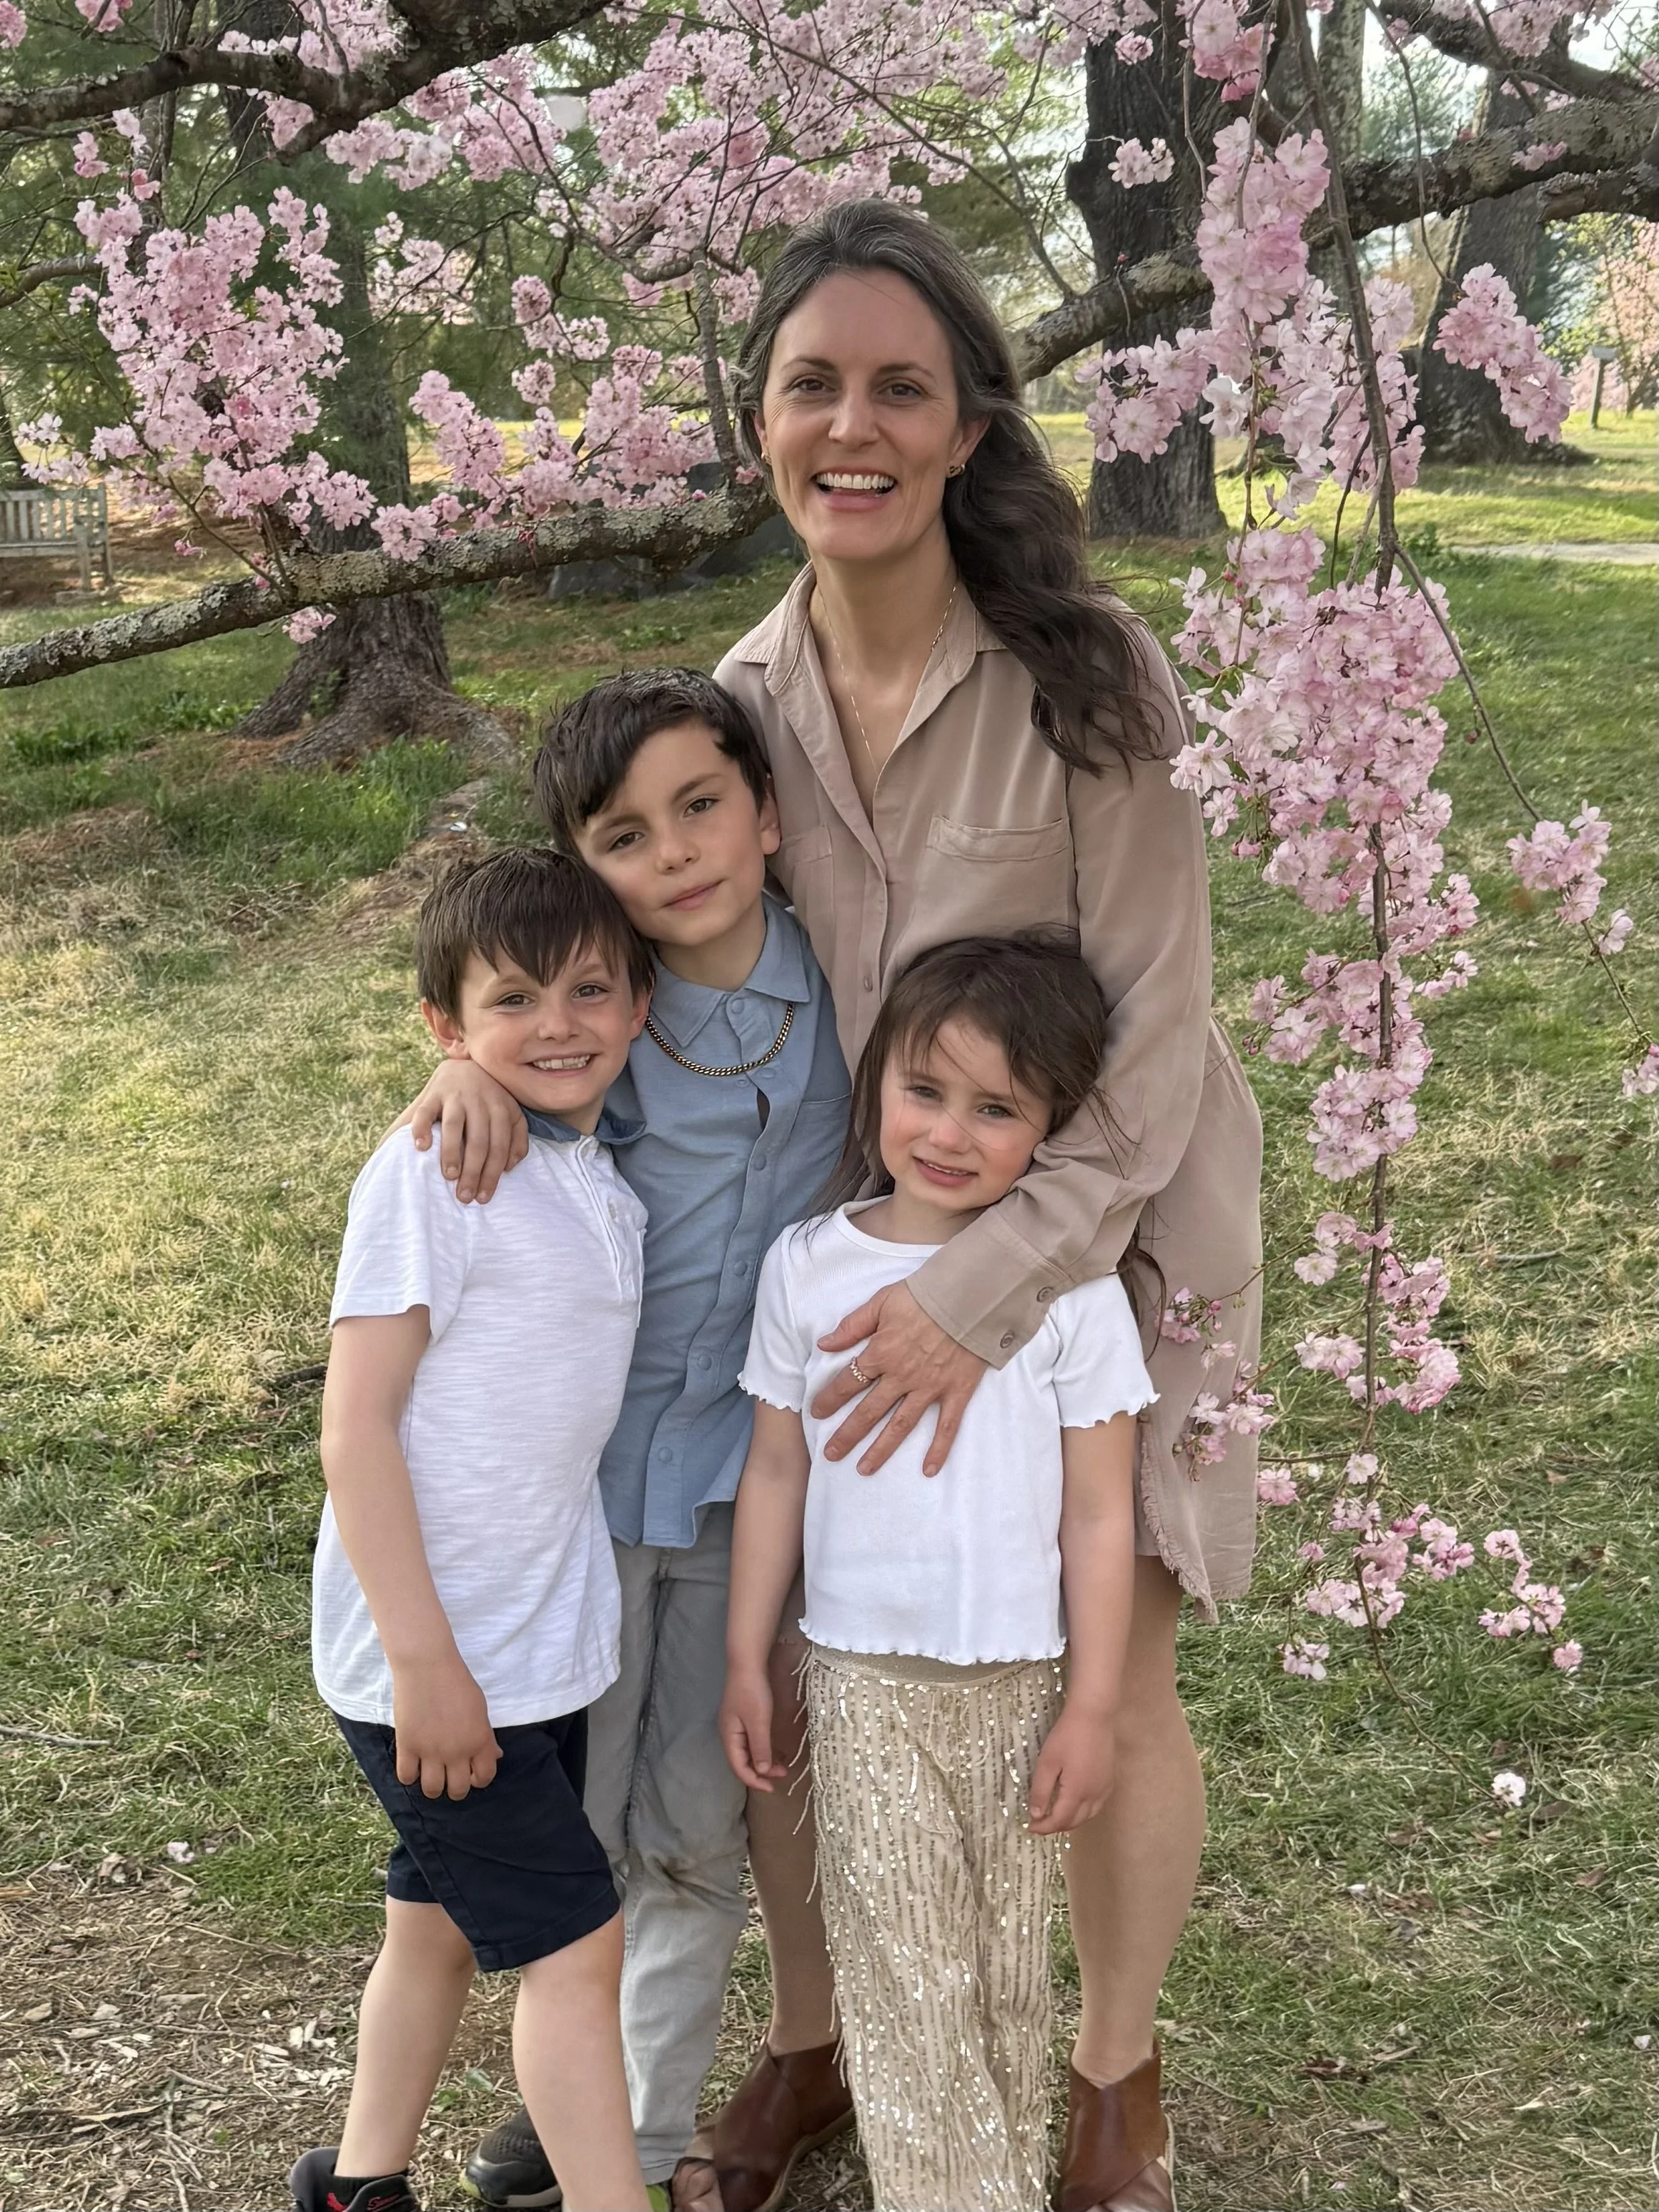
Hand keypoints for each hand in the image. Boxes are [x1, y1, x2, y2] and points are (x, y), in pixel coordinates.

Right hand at [392, 1654, 501, 1799]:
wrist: (427, 1666)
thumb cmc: (457, 1683)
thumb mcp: (480, 1709)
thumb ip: (486, 1737)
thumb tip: (495, 1756)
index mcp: (479, 1741)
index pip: (484, 1777)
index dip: (478, 1779)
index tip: (470, 1773)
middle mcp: (457, 1752)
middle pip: (457, 1790)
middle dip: (455, 1788)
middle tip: (449, 1775)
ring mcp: (431, 1751)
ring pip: (432, 1790)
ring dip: (433, 1787)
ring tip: (431, 1774)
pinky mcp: (407, 1746)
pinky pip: (406, 1777)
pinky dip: (410, 1775)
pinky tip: (413, 1765)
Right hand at [402, 1059, 527, 1203]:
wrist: (464, 1064)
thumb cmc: (489, 1098)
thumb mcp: (510, 1113)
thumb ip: (516, 1137)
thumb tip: (510, 1166)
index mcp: (502, 1108)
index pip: (499, 1146)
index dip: (492, 1174)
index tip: (483, 1198)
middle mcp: (480, 1100)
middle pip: (479, 1141)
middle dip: (473, 1172)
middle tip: (464, 1197)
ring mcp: (455, 1095)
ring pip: (454, 1125)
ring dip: (452, 1152)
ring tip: (449, 1176)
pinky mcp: (433, 1092)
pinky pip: (425, 1111)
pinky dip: (421, 1129)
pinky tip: (421, 1147)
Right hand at [720, 1667, 784, 1791]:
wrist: (747, 1663)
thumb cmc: (752, 1692)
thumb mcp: (758, 1722)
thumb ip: (760, 1748)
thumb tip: (760, 1772)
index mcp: (729, 1737)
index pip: (739, 1768)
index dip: (755, 1781)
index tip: (772, 1788)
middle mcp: (729, 1734)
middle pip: (742, 1761)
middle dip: (760, 1773)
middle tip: (782, 1775)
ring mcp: (734, 1725)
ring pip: (746, 1752)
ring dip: (762, 1761)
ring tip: (780, 1766)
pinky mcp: (742, 1717)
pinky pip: (749, 1741)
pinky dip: (760, 1750)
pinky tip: (771, 1751)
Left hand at [811, 1281, 986, 1475]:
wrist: (971, 1295)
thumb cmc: (925, 1294)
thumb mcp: (882, 1301)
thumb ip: (852, 1325)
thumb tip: (824, 1344)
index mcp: (881, 1353)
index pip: (848, 1382)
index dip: (829, 1399)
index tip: (815, 1413)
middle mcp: (902, 1376)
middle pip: (869, 1412)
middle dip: (847, 1434)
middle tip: (831, 1455)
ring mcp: (930, 1387)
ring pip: (901, 1425)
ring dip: (881, 1449)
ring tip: (864, 1470)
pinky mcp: (956, 1392)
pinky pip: (947, 1426)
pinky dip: (938, 1449)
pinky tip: (928, 1470)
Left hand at [1028, 1702, 1116, 1834]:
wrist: (1093, 1716)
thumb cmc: (1067, 1737)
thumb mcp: (1047, 1763)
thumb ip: (1041, 1791)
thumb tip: (1036, 1815)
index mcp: (1077, 1792)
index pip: (1059, 1820)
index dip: (1044, 1827)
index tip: (1030, 1826)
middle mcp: (1094, 1795)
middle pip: (1075, 1821)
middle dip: (1056, 1826)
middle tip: (1040, 1822)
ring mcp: (1104, 1788)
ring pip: (1088, 1816)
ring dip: (1071, 1820)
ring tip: (1055, 1816)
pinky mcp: (1110, 1780)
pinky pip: (1097, 1805)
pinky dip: (1085, 1812)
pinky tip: (1076, 1804)